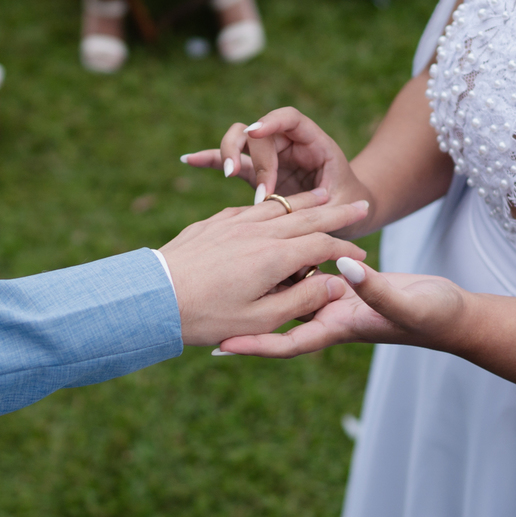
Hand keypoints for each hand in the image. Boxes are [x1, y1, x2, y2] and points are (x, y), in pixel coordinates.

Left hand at [160, 189, 369, 345]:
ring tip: (324, 196)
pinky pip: (250, 208)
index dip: (345, 251)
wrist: (153, 297)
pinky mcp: (213, 223)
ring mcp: (233, 223)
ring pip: (279, 206)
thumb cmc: (207, 317)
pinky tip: (273, 207)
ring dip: (306, 202)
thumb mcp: (260, 320)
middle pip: (307, 217)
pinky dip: (271, 205)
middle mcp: (258, 233)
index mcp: (275, 258)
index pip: (322, 246)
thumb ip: (301, 300)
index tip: (362, 257)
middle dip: (336, 213)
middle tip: (361, 204)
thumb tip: (335, 284)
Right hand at [181, 108, 374, 237]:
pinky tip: (190, 160)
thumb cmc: (353, 211)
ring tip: (227, 174)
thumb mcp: (346, 211)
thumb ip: (326, 211)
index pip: (290, 119)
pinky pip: (231, 161)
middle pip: (260, 130)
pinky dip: (213, 159)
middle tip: (262, 192)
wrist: (349, 217)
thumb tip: (305, 217)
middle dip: (257, 157)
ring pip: (241, 140)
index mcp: (315, 144)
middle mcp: (289, 145)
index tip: (256, 133)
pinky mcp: (256, 173)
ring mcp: (271, 157)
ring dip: (229, 152)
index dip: (272, 121)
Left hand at [215, 258, 468, 357]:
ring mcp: (334, 298)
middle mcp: (328, 313)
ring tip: (224, 273)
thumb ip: (375, 288)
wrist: (454, 315)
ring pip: (288, 285)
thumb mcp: (403, 304)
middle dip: (245, 316)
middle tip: (207, 314)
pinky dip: (286, 257)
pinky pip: (306, 268)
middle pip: (280, 311)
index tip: (220, 348)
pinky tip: (267, 241)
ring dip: (259, 282)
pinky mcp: (343, 282)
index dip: (254, 347)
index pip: (287, 342)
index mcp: (336, 324)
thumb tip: (345, 267)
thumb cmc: (433, 317)